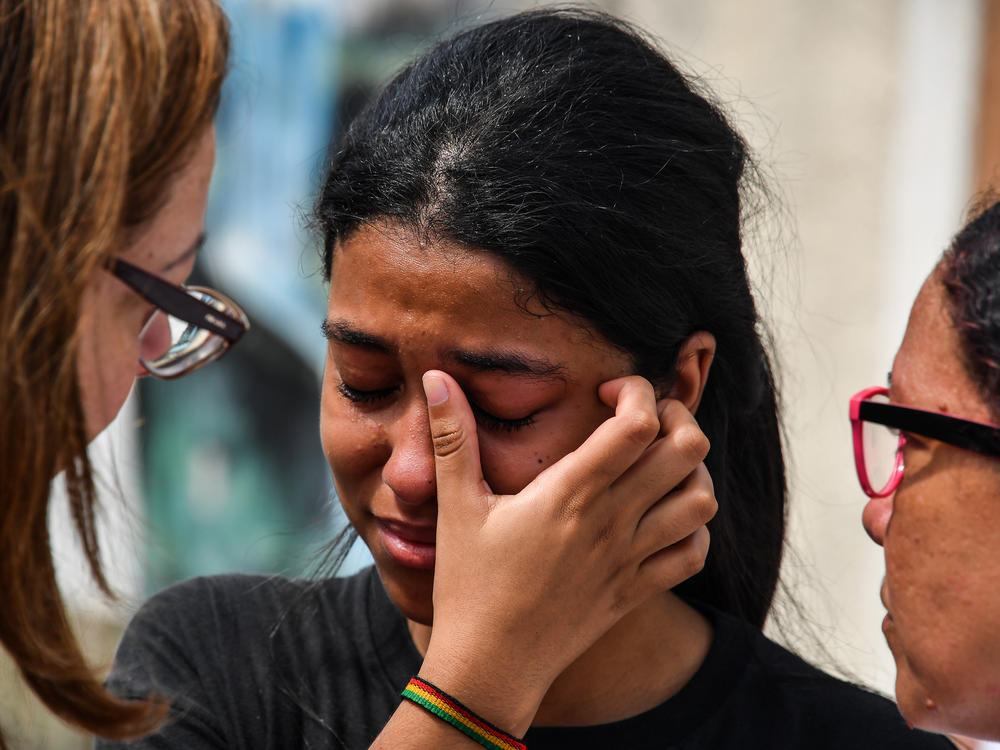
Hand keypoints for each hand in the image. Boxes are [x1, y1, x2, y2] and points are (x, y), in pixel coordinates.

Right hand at [417, 372, 715, 734]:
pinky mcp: (635, 591)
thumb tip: (436, 377)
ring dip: (690, 472)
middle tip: (645, 418)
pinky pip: (693, 554)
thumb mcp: (456, 507)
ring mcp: (629, 559)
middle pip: (687, 451)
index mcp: (570, 493)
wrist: (490, 666)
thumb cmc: (469, 585)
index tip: (605, 391)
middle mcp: (610, 522)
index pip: (638, 424)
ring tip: (658, 465)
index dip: (635, 391)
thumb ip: (452, 437)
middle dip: (678, 418)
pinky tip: (661, 518)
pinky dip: (692, 529)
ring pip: (700, 500)